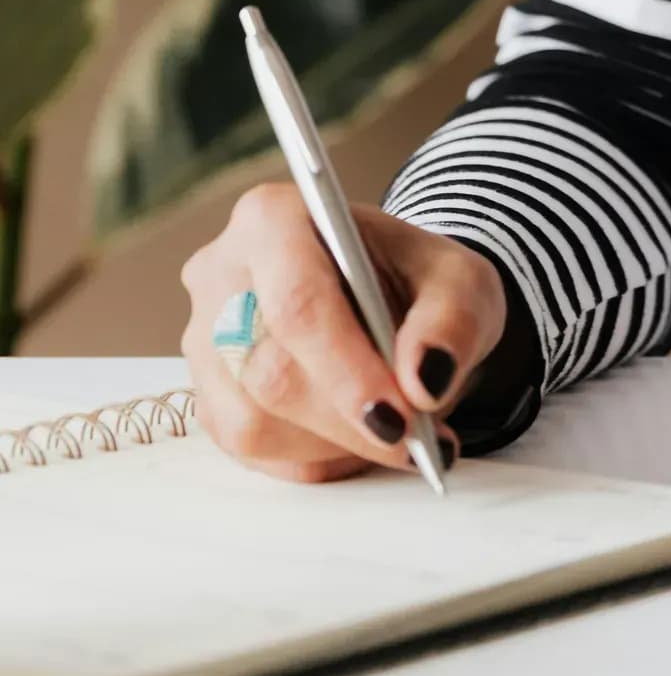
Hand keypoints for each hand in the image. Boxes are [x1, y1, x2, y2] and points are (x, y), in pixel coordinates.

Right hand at [182, 187, 506, 483]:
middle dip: (349, 418)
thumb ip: (452, 321)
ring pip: (253, 421)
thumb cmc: (418, 281)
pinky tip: (356, 436)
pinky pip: (251, 450)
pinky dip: (314, 457)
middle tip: (417, 438)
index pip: (297, 301)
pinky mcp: (208, 395)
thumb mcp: (461, 282)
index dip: (345, 367)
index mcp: (273, 218)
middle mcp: (221, 273)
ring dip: (334, 443)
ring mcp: (204, 340)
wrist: (391, 299)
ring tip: (395, 430)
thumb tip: (425, 379)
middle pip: (269, 369)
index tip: (398, 415)